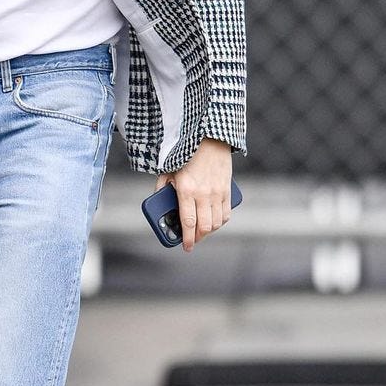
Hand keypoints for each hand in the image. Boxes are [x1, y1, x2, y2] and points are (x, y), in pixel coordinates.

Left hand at [157, 137, 232, 251]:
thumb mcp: (168, 169)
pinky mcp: (227, 189)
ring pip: (217, 223)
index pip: (188, 222)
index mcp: (186, 190)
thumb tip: (159, 202)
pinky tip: (214, 221)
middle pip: (204, 226)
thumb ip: (162, 187)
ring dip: (209, 231)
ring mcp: (217, 192)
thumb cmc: (186, 154)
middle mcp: (204, 194)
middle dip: (198, 237)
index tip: (186, 247)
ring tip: (202, 231)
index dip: (187, 238)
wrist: (209, 138)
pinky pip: (226, 213)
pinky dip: (220, 222)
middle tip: (192, 240)